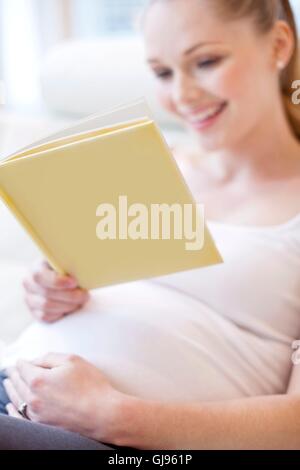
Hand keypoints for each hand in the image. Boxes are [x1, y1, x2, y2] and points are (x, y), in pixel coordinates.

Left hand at [4, 354, 125, 443]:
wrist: (103, 414)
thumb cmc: (91, 386)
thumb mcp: (72, 360)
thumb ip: (49, 357)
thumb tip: (34, 361)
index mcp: (38, 380)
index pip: (22, 367)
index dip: (21, 362)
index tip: (20, 360)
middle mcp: (33, 398)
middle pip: (17, 382)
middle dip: (13, 374)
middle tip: (10, 370)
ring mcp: (36, 414)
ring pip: (17, 399)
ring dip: (11, 389)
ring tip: (7, 383)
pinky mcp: (42, 426)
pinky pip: (19, 417)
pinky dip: (13, 410)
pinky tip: (10, 406)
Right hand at [23, 261, 89, 322]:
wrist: (65, 280)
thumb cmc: (68, 270)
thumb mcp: (68, 263)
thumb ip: (70, 264)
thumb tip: (81, 269)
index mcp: (36, 268)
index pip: (40, 275)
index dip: (57, 281)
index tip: (74, 282)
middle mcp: (29, 283)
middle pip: (47, 293)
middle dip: (69, 296)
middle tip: (84, 295)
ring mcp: (30, 299)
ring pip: (47, 307)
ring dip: (68, 305)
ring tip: (80, 301)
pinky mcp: (35, 313)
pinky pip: (46, 317)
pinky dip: (61, 313)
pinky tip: (71, 307)